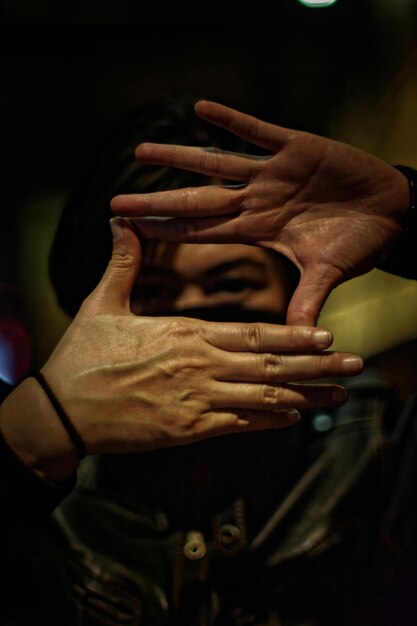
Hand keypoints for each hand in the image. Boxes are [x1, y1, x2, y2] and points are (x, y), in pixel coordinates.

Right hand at [0, 220, 362, 481]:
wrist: (61, 410)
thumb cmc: (83, 356)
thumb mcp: (102, 304)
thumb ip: (122, 264)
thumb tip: (122, 223)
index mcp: (185, 334)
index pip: (253, 335)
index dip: (294, 337)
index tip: (327, 335)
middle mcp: (200, 367)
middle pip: (271, 368)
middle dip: (318, 366)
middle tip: (356, 365)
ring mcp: (196, 402)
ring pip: (264, 400)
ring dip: (306, 396)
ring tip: (340, 395)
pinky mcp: (187, 431)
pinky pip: (239, 427)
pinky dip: (270, 422)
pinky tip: (295, 417)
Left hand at [111, 100, 408, 324]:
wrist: (390, 214)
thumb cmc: (358, 244)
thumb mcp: (328, 274)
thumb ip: (306, 300)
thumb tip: (294, 338)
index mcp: (258, 229)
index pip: (202, 231)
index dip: (167, 231)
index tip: (132, 233)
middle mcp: (256, 200)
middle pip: (197, 200)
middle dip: (158, 201)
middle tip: (117, 201)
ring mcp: (272, 173)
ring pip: (217, 162)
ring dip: (180, 158)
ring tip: (141, 152)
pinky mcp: (297, 147)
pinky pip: (258, 130)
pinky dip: (232, 120)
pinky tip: (201, 108)